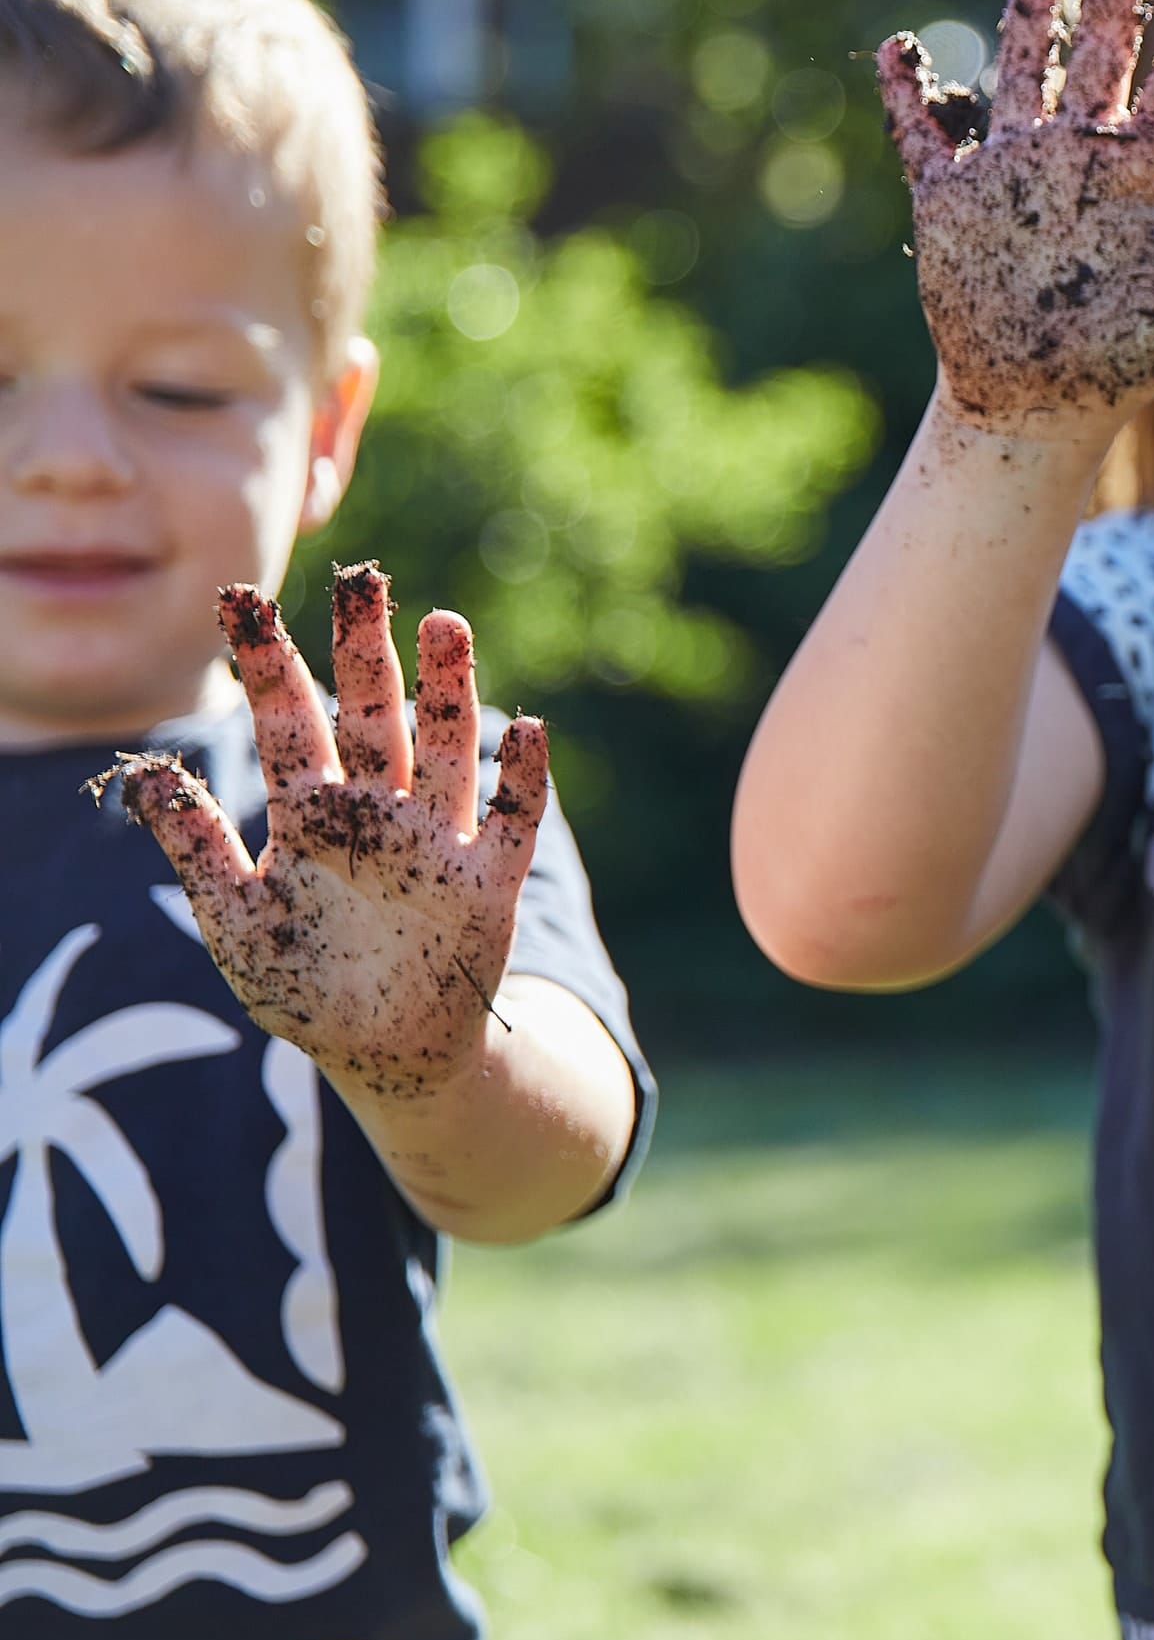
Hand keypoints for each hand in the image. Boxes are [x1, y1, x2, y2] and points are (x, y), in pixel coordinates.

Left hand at [113, 565, 546, 1100]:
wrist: (386, 1055)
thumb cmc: (306, 990)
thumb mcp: (235, 919)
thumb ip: (197, 846)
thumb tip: (141, 772)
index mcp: (311, 816)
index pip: (289, 723)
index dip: (267, 666)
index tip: (242, 602)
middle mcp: (376, 813)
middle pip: (374, 715)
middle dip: (365, 651)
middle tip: (363, 584)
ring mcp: (436, 842)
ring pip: (447, 749)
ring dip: (449, 691)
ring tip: (444, 625)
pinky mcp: (488, 882)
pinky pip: (512, 819)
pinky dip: (522, 778)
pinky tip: (527, 731)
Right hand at [875, 0, 1153, 445]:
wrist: (1040, 410)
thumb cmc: (1126, 363)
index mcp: (1144, 173)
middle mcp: (1082, 156)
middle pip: (1103, 51)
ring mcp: (1014, 171)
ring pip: (1022, 72)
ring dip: (1024, 17)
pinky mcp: (951, 201)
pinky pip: (923, 134)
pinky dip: (909, 95)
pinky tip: (898, 51)